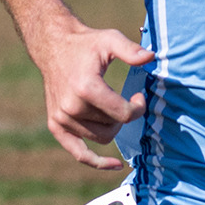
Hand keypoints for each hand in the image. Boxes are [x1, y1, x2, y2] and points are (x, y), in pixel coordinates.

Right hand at [32, 21, 151, 169]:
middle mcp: (71, 107)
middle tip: (124, 99)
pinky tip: (115, 164)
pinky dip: (96, 162)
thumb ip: (131, 50)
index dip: (138, 107)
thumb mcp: (110, 40)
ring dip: (110, 125)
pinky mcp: (55, 125)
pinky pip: (79, 152)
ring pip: (101, 138)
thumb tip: (151, 57)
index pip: (123, 114)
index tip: (138, 96)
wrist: (53, 47)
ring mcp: (61, 119)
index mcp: (86, 89)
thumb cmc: (85, 44)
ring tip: (109, 107)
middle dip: (123, 115)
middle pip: (113, 127)